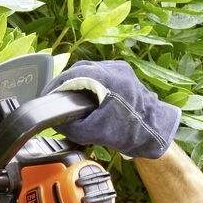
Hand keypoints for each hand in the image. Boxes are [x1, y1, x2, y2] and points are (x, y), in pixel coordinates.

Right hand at [54, 59, 181, 159]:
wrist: (155, 134)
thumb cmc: (130, 132)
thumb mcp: (93, 132)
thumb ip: (71, 126)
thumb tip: (56, 122)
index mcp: (106, 77)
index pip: (71, 74)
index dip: (55, 86)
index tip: (47, 96)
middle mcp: (114, 68)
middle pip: (80, 70)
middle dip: (66, 84)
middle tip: (55, 98)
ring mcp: (121, 70)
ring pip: (90, 71)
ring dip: (78, 83)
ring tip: (69, 98)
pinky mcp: (124, 76)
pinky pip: (101, 75)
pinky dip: (90, 84)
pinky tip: (86, 97)